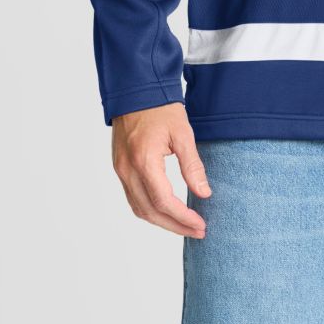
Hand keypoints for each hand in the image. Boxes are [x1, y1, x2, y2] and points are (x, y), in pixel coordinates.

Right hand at [110, 102, 211, 235]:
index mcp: (144, 160)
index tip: (201, 224)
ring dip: (162, 222)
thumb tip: (204, 193)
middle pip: (150, 211)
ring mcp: (120, 170)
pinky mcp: (119, 168)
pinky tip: (167, 212)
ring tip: (185, 226)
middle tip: (197, 232)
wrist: (135, 91)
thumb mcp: (183, 134)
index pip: (163, 201)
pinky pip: (132, 198)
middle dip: (175, 226)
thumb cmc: (160, 108)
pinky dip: (150, 210)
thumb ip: (192, 166)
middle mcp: (127, 169)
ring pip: (139, 209)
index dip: (183, 217)